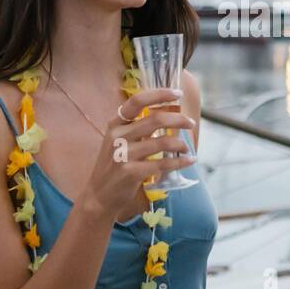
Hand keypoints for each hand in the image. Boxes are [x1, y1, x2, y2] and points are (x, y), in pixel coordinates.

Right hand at [76, 87, 195, 224]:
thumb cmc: (114, 166)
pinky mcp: (131, 173)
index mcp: (115, 124)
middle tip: (191, 123)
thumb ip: (138, 127)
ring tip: (186, 148)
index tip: (177, 93)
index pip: (137, 100)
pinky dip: (180, 162)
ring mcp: (123, 155)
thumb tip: (169, 114)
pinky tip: (189, 160)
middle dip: (178, 119)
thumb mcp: (119, 141)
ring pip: (161, 143)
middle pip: (155, 120)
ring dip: (180, 144)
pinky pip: (162, 164)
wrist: (99, 195)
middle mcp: (117, 136)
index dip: (159, 94)